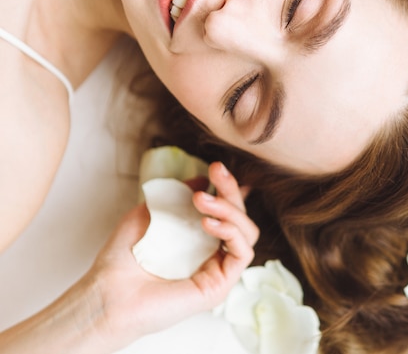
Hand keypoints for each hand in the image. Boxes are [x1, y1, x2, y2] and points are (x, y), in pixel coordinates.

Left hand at [83, 162, 258, 349]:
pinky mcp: (220, 286)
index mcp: (199, 239)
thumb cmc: (123, 258)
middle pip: (241, 217)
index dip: (225, 187)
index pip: (226, 210)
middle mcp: (213, 254)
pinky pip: (243, 254)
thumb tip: (202, 179)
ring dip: (229, 209)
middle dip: (230, 191)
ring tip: (201, 201)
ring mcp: (218, 271)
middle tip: (216, 172)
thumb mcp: (151, 214)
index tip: (214, 168)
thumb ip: (177, 197)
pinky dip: (231, 232)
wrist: (108, 292)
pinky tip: (208, 223)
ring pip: (247, 233)